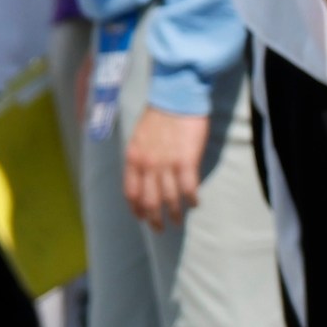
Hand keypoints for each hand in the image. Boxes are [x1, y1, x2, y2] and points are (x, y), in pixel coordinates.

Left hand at [122, 108, 209, 230]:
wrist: (176, 98)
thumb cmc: (159, 115)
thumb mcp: (139, 138)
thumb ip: (140, 158)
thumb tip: (145, 175)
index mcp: (133, 159)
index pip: (130, 192)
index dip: (136, 208)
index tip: (142, 217)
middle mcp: (147, 165)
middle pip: (149, 200)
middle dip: (154, 218)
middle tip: (159, 229)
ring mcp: (167, 164)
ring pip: (169, 198)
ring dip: (174, 213)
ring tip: (178, 221)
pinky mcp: (187, 161)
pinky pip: (188, 187)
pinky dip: (191, 199)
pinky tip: (195, 203)